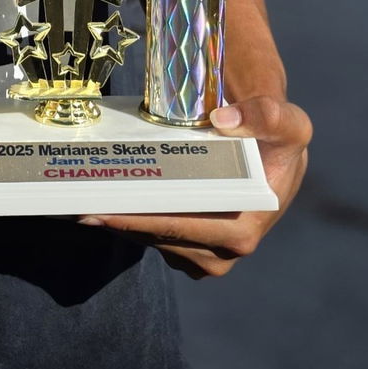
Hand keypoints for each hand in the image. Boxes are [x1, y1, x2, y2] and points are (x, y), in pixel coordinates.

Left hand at [79, 91, 310, 279]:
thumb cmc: (279, 140)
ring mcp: (205, 253)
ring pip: (151, 241)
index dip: (140, 220)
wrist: (272, 151)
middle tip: (77, 205)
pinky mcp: (189, 248)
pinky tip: (100, 201)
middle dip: (119, 222)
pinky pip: (152, 237)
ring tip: (79, 202)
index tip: (102, 209)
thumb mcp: (290, 123)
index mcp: (244, 229)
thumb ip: (267, 115)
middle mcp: (224, 250)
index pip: (182, 227)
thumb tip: (223, 120)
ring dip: (118, 224)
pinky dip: (127, 221)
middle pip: (159, 238)